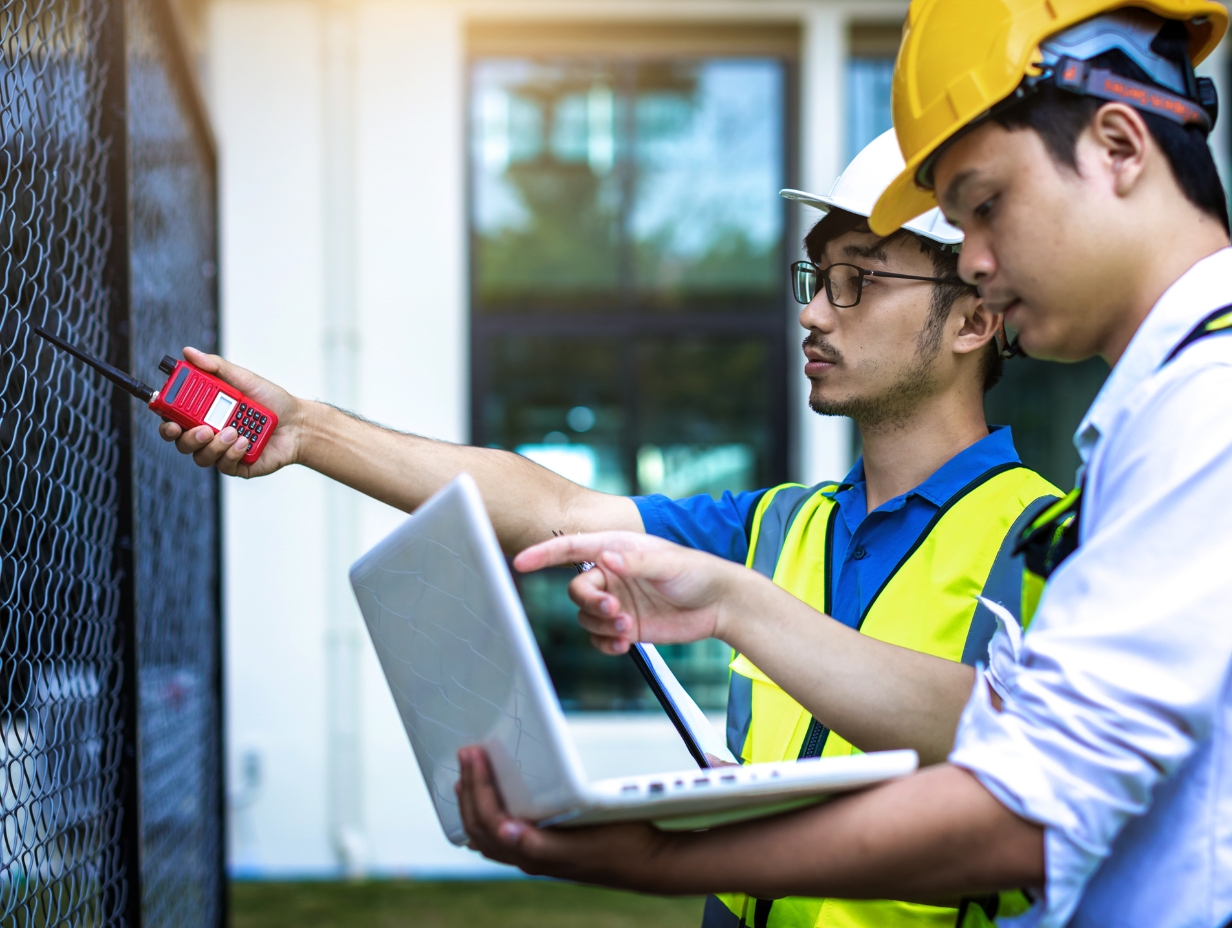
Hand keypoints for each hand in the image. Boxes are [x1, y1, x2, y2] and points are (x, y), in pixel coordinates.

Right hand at [157, 347, 304, 477]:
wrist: (298, 423)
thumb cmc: (271, 401)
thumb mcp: (244, 379)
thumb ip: (215, 367)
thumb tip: (189, 352)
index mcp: (204, 413)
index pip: (174, 419)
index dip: (165, 422)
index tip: (168, 418)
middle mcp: (209, 434)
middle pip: (181, 442)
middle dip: (188, 437)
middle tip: (203, 428)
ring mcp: (222, 451)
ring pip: (201, 456)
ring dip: (214, 445)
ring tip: (234, 431)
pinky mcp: (237, 466)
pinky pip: (224, 465)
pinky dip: (233, 452)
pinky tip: (245, 441)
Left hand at [455, 745, 671, 888]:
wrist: (647, 861)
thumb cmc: (620, 845)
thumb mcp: (583, 842)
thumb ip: (541, 844)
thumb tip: (505, 832)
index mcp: (533, 855)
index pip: (490, 821)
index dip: (478, 786)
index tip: (475, 753)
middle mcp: (527, 858)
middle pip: (480, 827)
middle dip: (469, 788)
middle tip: (466, 752)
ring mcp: (533, 856)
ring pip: (485, 835)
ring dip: (471, 803)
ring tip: (465, 775)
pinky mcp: (543, 849)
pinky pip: (500, 838)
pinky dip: (484, 818)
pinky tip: (486, 807)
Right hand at [513, 532, 739, 653]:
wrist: (720, 604)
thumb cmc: (698, 572)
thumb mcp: (669, 562)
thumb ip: (635, 562)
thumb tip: (606, 558)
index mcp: (617, 549)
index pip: (572, 548)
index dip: (544, 554)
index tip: (520, 562)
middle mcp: (612, 574)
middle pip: (578, 590)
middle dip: (590, 603)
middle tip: (615, 611)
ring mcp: (618, 600)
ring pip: (586, 616)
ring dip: (601, 625)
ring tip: (628, 627)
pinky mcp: (626, 624)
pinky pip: (599, 637)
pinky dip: (605, 642)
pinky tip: (623, 643)